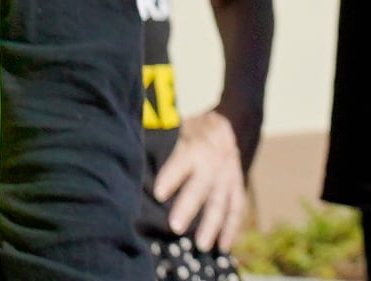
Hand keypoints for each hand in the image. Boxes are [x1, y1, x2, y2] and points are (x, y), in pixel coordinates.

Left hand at [149, 112, 249, 253]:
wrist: (222, 125)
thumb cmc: (188, 130)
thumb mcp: (175, 129)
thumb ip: (161, 145)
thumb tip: (134, 157)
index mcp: (194, 146)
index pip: (181, 162)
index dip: (171, 177)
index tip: (158, 194)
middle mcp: (213, 162)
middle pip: (201, 187)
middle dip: (188, 207)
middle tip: (175, 227)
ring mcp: (228, 175)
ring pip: (221, 201)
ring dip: (212, 224)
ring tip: (201, 245)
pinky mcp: (237, 186)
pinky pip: (237, 207)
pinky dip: (232, 227)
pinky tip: (224, 246)